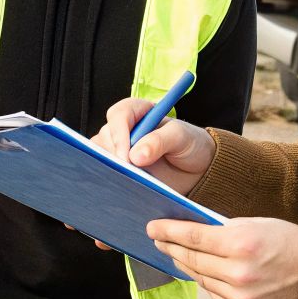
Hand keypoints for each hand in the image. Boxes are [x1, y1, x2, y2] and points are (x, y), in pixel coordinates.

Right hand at [95, 97, 215, 193]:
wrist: (197, 169)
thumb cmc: (190, 144)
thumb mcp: (180, 137)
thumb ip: (159, 141)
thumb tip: (135, 156)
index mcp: (138, 111)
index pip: (119, 115)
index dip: (119, 134)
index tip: (126, 155)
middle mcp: (124, 129)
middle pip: (105, 136)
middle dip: (113, 154)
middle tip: (128, 171)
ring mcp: (120, 150)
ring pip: (100, 155)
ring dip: (110, 167)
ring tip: (128, 179)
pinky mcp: (120, 169)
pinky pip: (105, 172)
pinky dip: (111, 179)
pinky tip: (123, 187)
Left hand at [147, 217, 297, 298]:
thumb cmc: (288, 242)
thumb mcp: (256, 224)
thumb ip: (224, 230)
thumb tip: (192, 233)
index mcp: (242, 244)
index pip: (194, 237)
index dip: (169, 232)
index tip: (152, 228)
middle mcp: (239, 274)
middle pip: (193, 260)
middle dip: (172, 248)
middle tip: (158, 240)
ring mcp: (241, 298)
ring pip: (202, 281)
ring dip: (188, 267)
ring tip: (178, 255)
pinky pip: (216, 297)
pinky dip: (210, 284)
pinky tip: (206, 274)